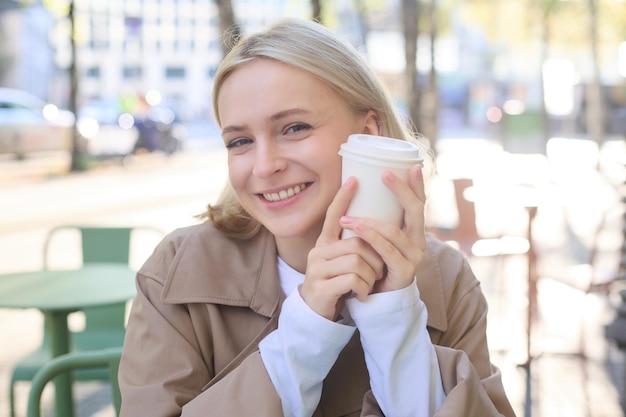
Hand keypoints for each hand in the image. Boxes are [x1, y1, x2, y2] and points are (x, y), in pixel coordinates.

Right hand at [301, 177, 384, 320]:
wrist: (316, 315)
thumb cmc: (335, 285)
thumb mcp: (342, 262)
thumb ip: (352, 245)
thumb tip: (373, 227)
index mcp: (324, 244)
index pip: (333, 215)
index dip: (343, 198)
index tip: (354, 179)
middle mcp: (318, 253)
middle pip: (356, 242)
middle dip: (375, 258)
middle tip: (378, 271)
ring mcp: (317, 270)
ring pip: (357, 261)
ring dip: (371, 275)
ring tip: (369, 285)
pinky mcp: (321, 288)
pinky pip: (353, 279)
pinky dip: (364, 287)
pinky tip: (362, 295)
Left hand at [339, 164, 426, 293]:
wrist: (377, 298)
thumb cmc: (373, 262)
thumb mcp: (374, 238)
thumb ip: (373, 219)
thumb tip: (356, 187)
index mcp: (413, 231)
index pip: (419, 203)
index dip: (418, 185)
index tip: (412, 164)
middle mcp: (418, 241)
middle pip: (415, 211)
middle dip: (401, 190)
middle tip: (385, 173)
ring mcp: (413, 257)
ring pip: (394, 231)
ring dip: (370, 220)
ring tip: (348, 215)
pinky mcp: (404, 271)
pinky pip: (386, 250)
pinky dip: (370, 238)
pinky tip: (357, 228)